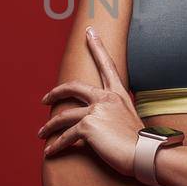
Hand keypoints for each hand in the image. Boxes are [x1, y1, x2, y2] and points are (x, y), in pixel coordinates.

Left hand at [38, 26, 145, 177]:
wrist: (145, 154)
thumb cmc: (141, 145)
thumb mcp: (130, 122)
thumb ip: (116, 117)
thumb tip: (104, 124)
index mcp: (118, 95)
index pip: (106, 65)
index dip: (97, 46)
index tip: (89, 31)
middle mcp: (106, 98)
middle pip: (74, 87)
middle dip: (56, 92)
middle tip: (45, 98)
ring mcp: (96, 110)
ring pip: (63, 116)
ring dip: (49, 126)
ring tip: (41, 134)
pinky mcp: (88, 126)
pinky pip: (66, 136)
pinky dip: (56, 145)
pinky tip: (50, 152)